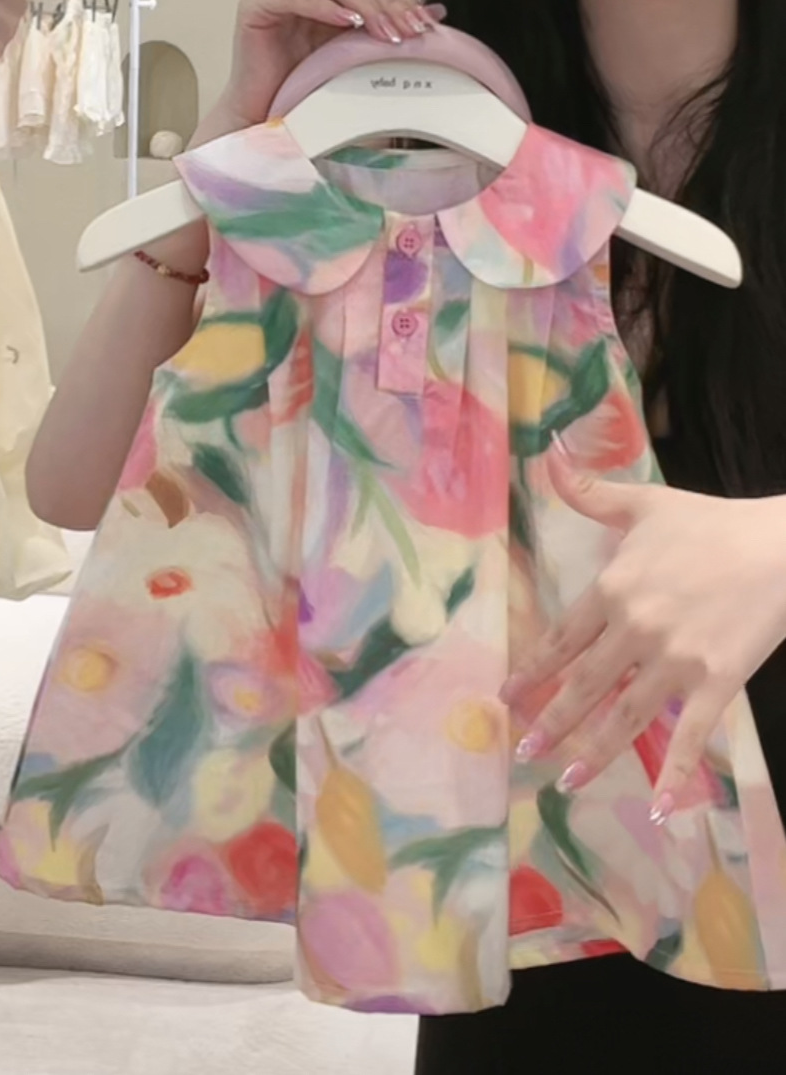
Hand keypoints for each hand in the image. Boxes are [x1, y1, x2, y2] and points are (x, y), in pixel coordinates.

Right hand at [207, 0, 445, 135]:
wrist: (262, 120)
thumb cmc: (301, 93)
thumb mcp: (354, 56)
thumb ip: (386, 30)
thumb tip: (435, 11)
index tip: (425, 24)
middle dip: (388, 0)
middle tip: (409, 30)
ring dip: (364, 3)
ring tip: (385, 32)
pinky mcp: (256, 2)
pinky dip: (324, 7)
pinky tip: (348, 24)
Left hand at [502, 439, 785, 821]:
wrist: (783, 544)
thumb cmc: (712, 524)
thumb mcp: (645, 504)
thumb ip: (590, 492)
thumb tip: (545, 456)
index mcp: (612, 589)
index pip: (560, 639)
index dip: (532, 670)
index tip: (508, 694)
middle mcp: (635, 628)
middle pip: (583, 683)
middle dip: (551, 719)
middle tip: (523, 749)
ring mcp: (676, 659)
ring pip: (625, 714)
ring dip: (593, 750)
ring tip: (566, 778)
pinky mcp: (717, 681)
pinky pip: (692, 735)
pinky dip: (675, 774)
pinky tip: (658, 809)